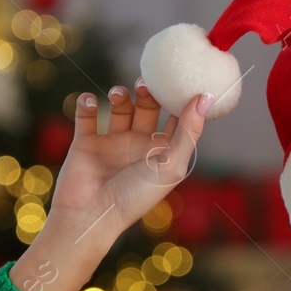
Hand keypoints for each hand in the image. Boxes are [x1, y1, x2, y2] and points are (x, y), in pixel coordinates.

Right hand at [46, 80, 212, 245]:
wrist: (90, 214)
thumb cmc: (135, 196)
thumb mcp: (171, 165)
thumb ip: (189, 131)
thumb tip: (206, 97)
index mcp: (162, 153)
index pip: (177, 118)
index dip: (181, 98)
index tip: (183, 75)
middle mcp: (138, 145)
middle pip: (148, 107)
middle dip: (148, 91)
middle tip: (145, 82)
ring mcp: (112, 143)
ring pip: (119, 107)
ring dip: (119, 95)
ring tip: (117, 95)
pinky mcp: (85, 142)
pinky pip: (86, 115)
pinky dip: (87, 103)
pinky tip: (90, 102)